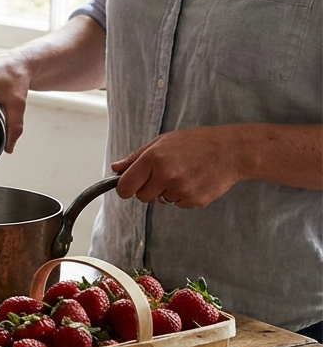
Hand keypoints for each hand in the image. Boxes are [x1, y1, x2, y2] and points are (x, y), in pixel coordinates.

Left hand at [111, 127, 243, 208]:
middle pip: (141, 196)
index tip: (128, 187)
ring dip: (166, 192)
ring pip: (160, 201)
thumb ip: (136, 157)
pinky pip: (178, 204)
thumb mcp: (162, 142)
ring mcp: (181, 190)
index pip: (125, 186)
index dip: (124, 188)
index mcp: (153, 158)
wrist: (231, 151)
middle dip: (148, 189)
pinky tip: (194, 181)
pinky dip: (183, 196)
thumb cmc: (196, 143)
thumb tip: (116, 169)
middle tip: (163, 175)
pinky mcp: (194, 201)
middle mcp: (165, 175)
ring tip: (183, 174)